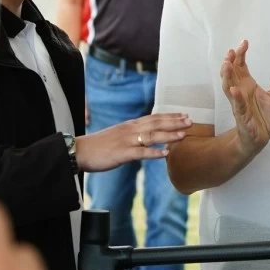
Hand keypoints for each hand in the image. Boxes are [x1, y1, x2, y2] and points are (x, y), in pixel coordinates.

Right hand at [75, 113, 191, 171]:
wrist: (80, 151)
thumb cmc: (98, 145)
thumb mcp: (118, 135)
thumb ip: (132, 135)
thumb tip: (146, 138)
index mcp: (130, 125)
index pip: (153, 117)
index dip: (169, 116)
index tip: (183, 115)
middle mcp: (130, 130)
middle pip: (156, 123)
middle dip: (174, 122)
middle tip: (190, 121)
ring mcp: (127, 141)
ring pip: (152, 136)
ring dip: (169, 135)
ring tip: (184, 135)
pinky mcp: (122, 154)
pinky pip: (141, 153)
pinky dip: (154, 153)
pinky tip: (165, 154)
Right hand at [221, 40, 269, 155]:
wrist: (261, 137)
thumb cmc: (265, 117)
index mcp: (247, 85)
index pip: (240, 67)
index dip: (240, 55)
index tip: (244, 43)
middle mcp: (240, 92)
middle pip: (231, 74)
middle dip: (229, 62)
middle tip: (231, 52)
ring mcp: (239, 104)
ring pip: (229, 87)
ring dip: (227, 76)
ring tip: (227, 65)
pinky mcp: (241, 116)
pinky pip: (237, 106)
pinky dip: (235, 98)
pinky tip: (234, 89)